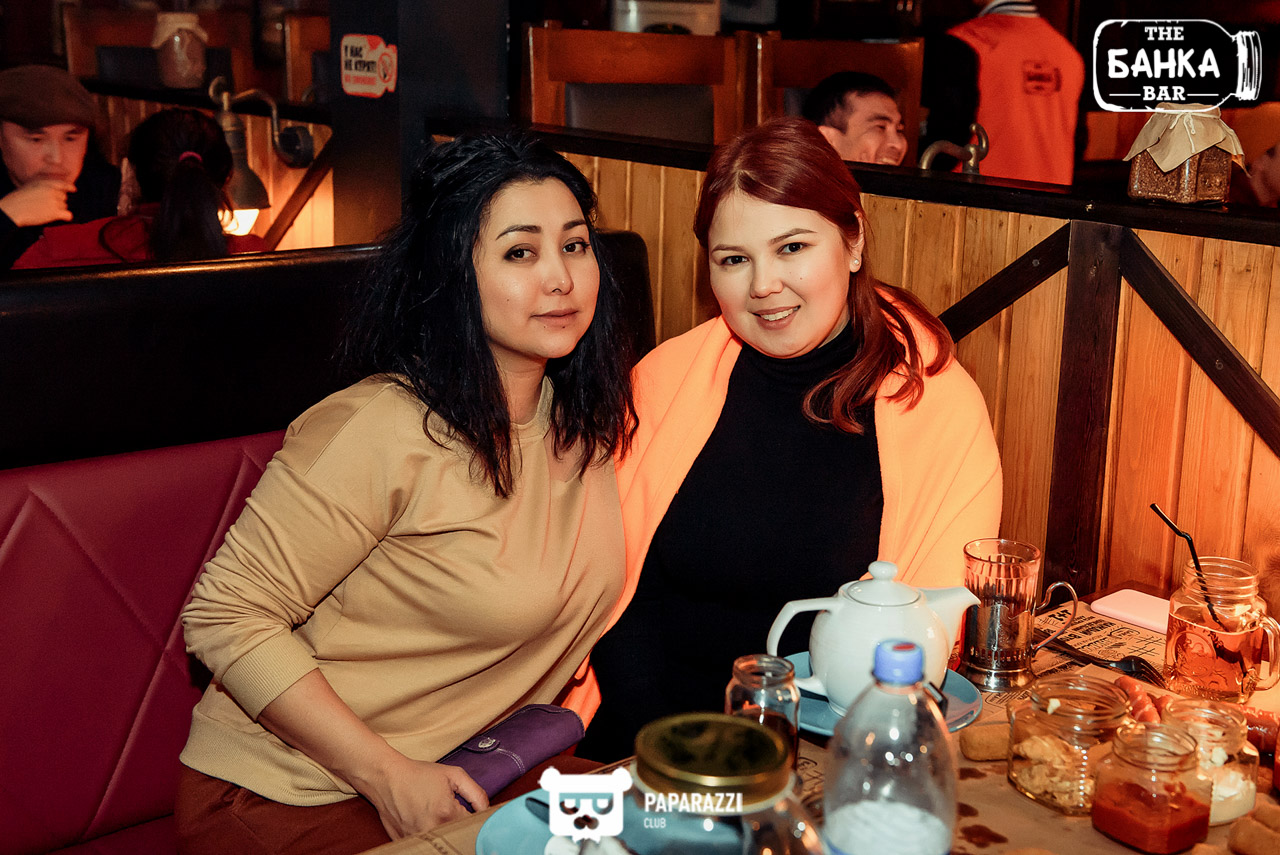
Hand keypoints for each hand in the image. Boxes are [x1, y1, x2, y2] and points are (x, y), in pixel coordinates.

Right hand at [0, 179, 75, 226]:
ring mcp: (54, 201)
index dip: (69, 187)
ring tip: (46, 212)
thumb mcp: (29, 186)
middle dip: (58, 201)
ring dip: (58, 210)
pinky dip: (66, 217)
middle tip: (47, 206)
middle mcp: (52, 191)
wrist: (13, 209)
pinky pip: (68, 215)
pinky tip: (62, 218)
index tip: (73, 190)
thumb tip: (52, 190)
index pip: (62, 184)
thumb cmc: (17, 199)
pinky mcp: (55, 212)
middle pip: (63, 197)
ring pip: (64, 206)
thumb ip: (42, 187)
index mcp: (45, 183)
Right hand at [358, 755, 489, 837]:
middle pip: (457, 836)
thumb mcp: (454, 775)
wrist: (385, 777)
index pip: (473, 826)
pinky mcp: (405, 842)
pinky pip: (425, 843)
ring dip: (444, 831)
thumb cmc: (418, 774)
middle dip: (460, 826)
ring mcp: (417, 838)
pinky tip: (424, 820)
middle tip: (454, 813)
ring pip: (441, 840)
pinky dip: (428, 835)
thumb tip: (487, 811)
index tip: (474, 813)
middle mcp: (432, 829)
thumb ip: (476, 794)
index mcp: (447, 814)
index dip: (476, 819)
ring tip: (436, 814)